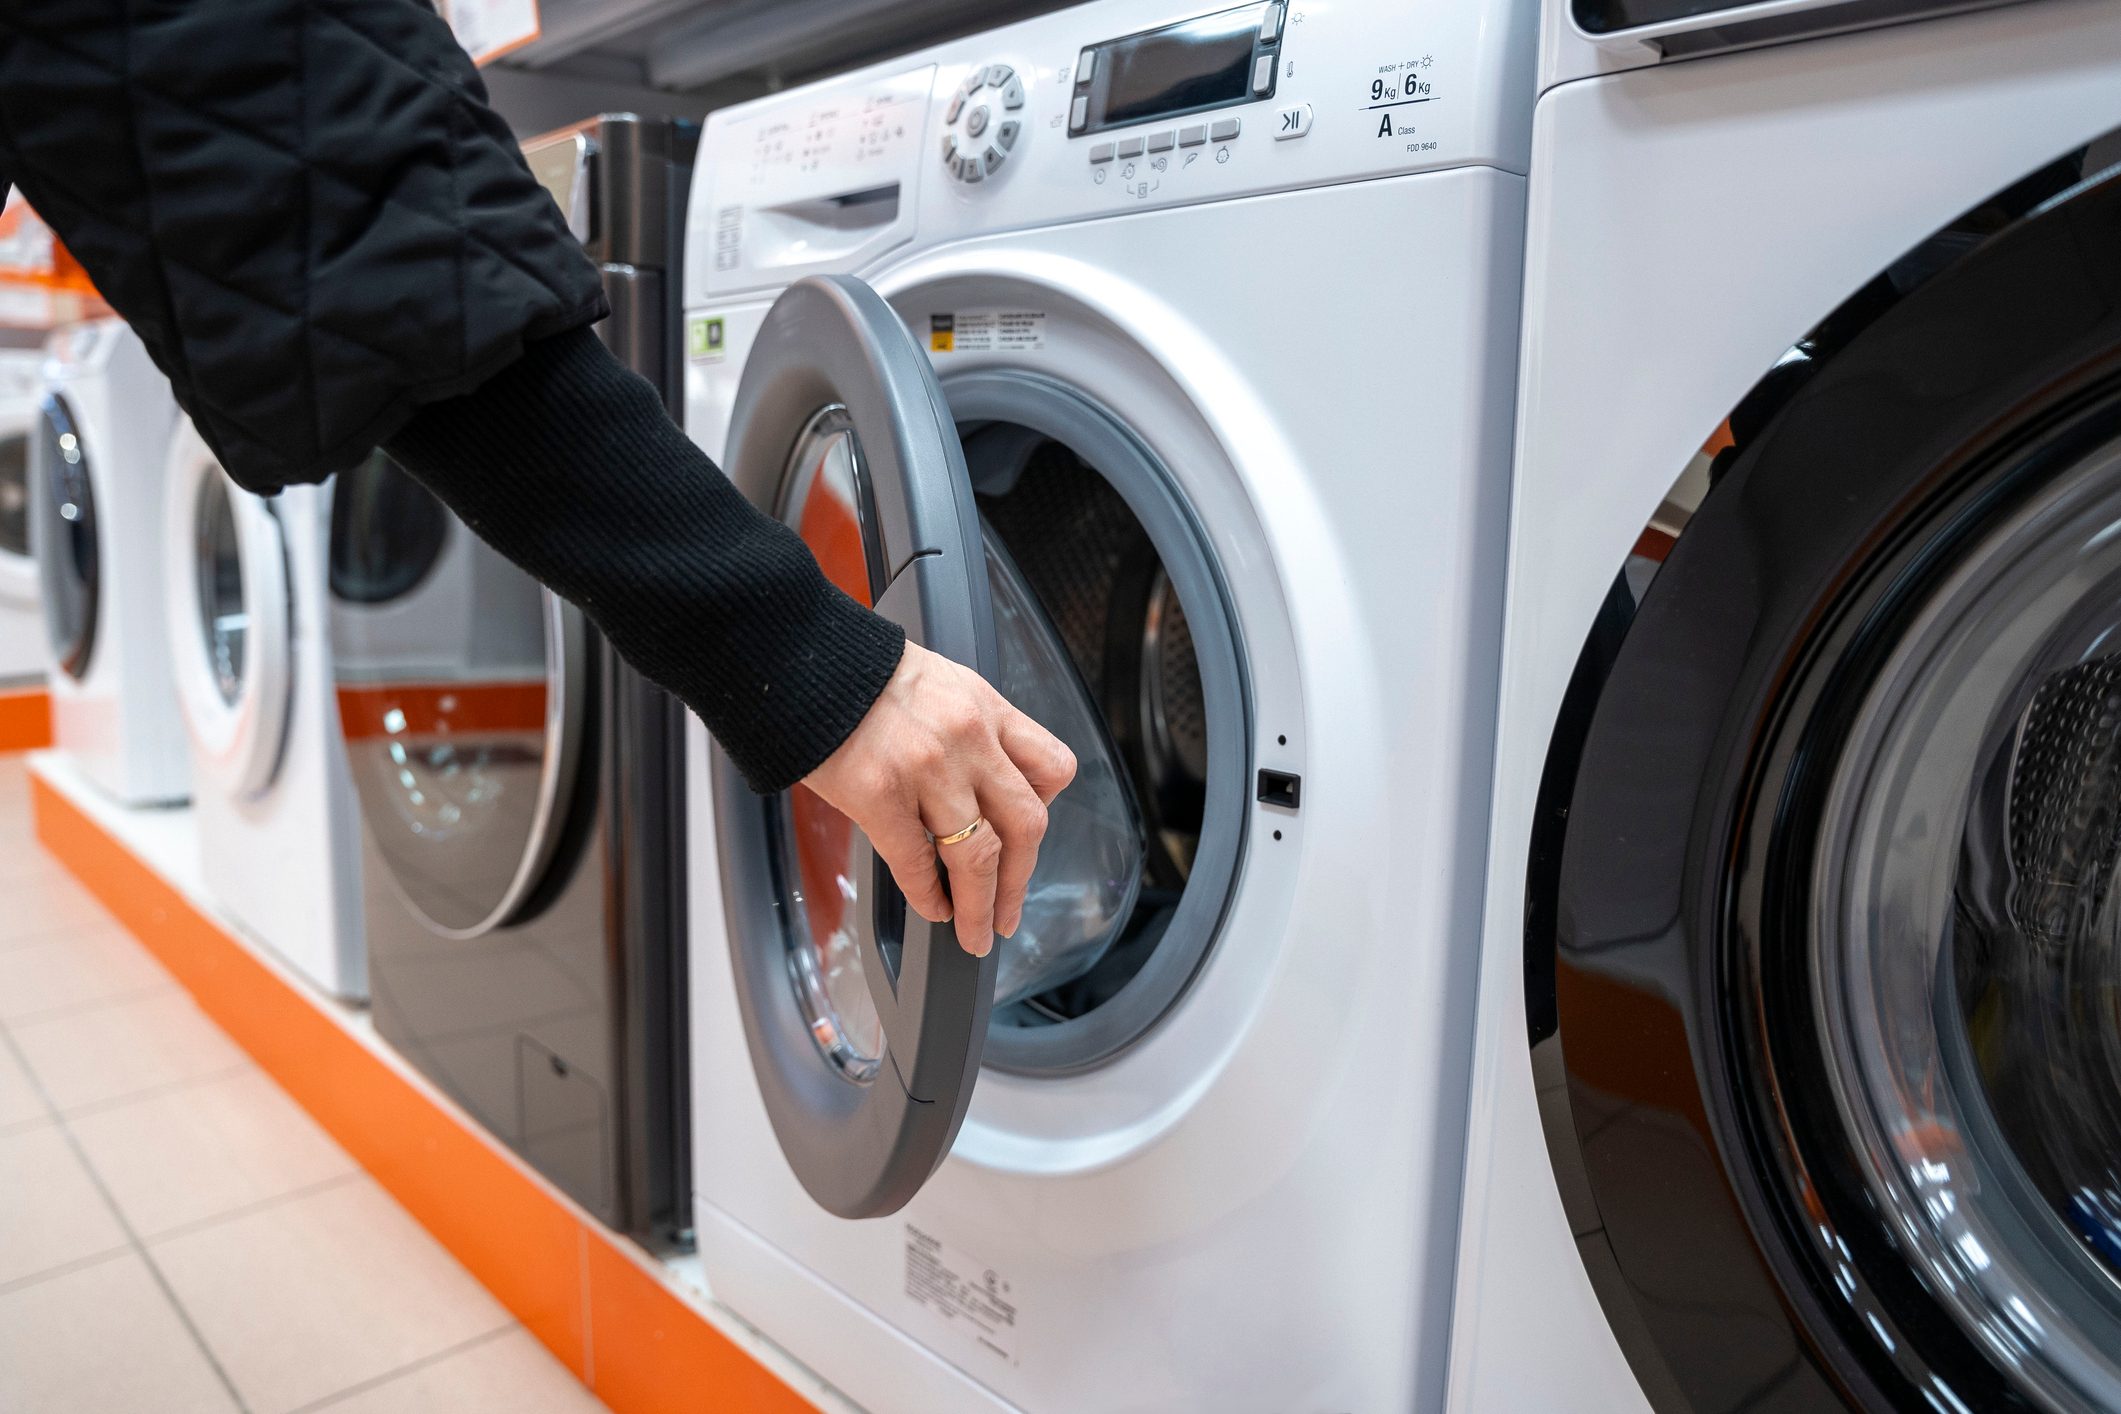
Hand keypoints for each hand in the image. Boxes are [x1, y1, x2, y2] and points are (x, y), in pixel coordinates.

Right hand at [803, 642, 1076, 957]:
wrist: (798, 657)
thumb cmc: (858, 672)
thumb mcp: (938, 682)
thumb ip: (966, 730)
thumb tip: (973, 788)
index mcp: (985, 708)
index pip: (1050, 768)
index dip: (1045, 810)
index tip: (1027, 838)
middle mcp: (968, 738)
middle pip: (1025, 825)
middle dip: (1020, 881)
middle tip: (1010, 914)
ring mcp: (928, 768)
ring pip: (979, 856)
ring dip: (980, 907)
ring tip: (974, 932)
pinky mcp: (880, 794)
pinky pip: (918, 863)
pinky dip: (929, 897)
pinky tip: (930, 909)